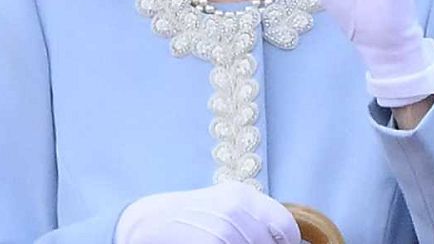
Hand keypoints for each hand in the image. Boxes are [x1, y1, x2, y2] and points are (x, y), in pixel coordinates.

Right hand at [114, 181, 301, 243]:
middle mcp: (239, 207)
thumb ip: (249, 218)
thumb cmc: (185, 220)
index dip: (286, 242)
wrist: (147, 223)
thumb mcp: (221, 208)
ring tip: (219, 243)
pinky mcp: (216, 241)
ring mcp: (228, 227)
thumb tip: (283, 238)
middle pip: (273, 242)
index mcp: (243, 194)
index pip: (286, 226)